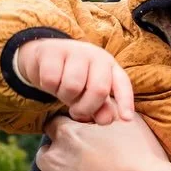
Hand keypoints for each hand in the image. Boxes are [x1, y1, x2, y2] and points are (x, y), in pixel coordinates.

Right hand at [17, 38, 133, 123]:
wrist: (44, 57)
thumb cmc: (73, 79)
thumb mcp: (89, 94)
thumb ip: (101, 108)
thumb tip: (106, 120)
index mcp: (110, 67)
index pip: (122, 84)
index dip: (125, 101)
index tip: (126, 118)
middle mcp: (96, 56)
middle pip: (99, 89)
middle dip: (86, 108)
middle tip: (76, 112)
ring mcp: (75, 50)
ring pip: (73, 86)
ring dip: (64, 97)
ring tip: (63, 92)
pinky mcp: (52, 50)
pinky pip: (51, 80)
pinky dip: (48, 87)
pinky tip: (50, 81)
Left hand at [21, 114, 170, 170]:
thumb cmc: (144, 158)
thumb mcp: (130, 121)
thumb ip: (108, 108)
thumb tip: (102, 99)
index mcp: (68, 134)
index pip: (52, 129)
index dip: (65, 137)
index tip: (76, 146)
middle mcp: (53, 159)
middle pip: (44, 159)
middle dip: (57, 165)